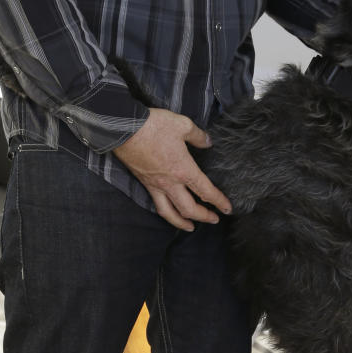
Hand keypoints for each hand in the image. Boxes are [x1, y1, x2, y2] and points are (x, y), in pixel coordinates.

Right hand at [113, 109, 231, 231]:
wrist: (123, 128)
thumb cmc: (154, 126)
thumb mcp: (183, 125)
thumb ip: (198, 136)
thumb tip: (207, 142)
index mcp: (184, 170)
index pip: (206, 191)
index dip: (219, 202)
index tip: (227, 209)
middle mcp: (170, 183)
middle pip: (189, 209)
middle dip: (204, 217)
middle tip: (214, 219)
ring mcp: (156, 185)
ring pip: (170, 213)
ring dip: (182, 223)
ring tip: (191, 227)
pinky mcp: (144, 183)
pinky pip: (157, 204)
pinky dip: (166, 213)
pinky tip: (170, 212)